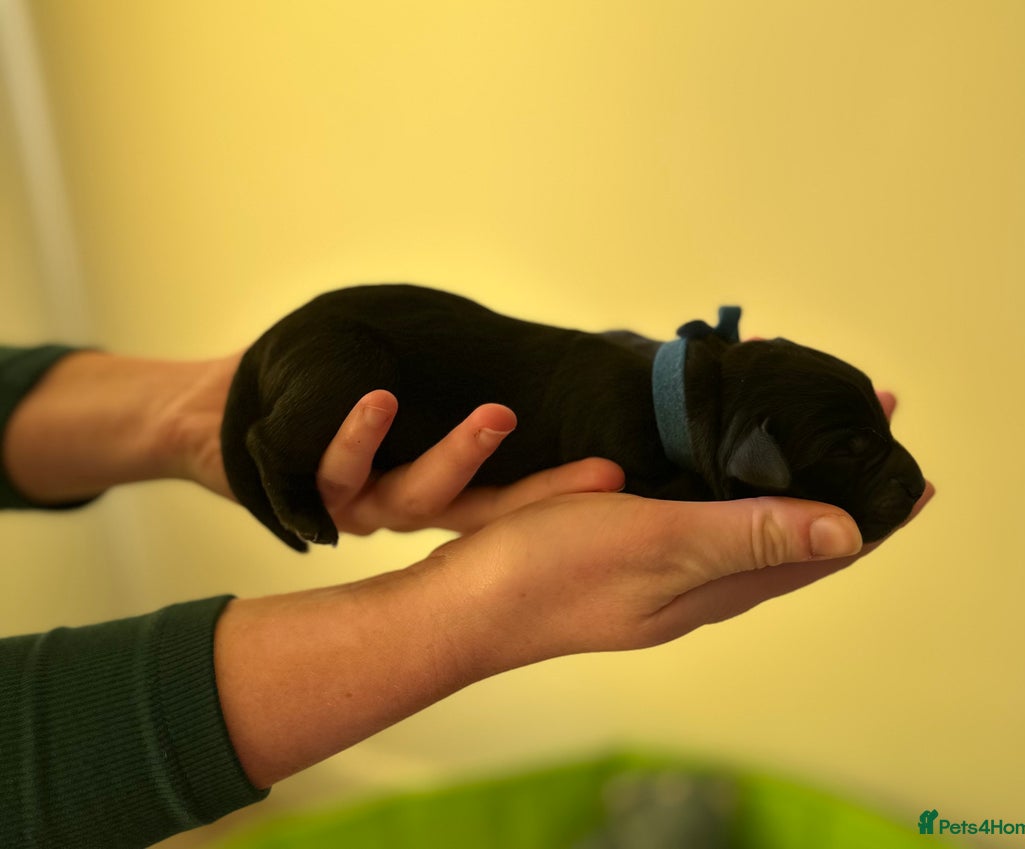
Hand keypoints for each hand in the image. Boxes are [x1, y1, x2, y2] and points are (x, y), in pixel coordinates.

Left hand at [168, 357, 623, 532]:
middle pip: (484, 512)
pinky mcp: (307, 497)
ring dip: (457, 459)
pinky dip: (358, 435)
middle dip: (542, 494)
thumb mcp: (398, 356)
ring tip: (496, 418)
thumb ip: (451, 364)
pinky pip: (336, 472)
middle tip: (600, 473)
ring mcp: (361, 506)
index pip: (513, 494)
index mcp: (440, 480)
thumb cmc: (320, 378)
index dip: (563, 489)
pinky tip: (377, 400)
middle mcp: (408, 504)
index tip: (617, 476)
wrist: (223, 406)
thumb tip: (524, 342)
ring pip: (416, 501)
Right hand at [414, 480, 933, 673]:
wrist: (462, 606)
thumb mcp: (657, 545)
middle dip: (833, 491)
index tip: (908, 468)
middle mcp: (701, 585)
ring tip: (806, 443)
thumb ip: (746, 534)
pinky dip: (730, 485)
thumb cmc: (551, 572)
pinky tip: (718, 465)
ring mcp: (663, 574)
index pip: (820, 550)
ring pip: (747, 527)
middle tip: (860, 434)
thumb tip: (848, 532)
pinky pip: (700, 517)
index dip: (868, 511)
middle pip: (791, 538)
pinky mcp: (627, 556)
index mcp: (718, 587)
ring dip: (785, 487)